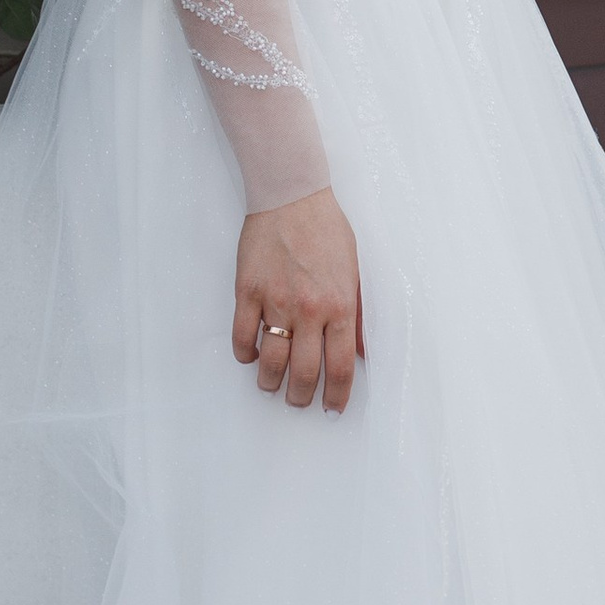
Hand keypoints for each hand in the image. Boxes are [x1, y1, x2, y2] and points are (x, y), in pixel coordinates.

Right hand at [234, 188, 364, 414]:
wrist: (292, 195)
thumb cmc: (327, 230)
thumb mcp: (355, 272)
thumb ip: (358, 315)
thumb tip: (361, 352)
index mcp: (340, 306)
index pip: (340, 368)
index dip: (336, 396)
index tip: (331, 408)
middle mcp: (309, 310)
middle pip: (303, 373)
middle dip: (301, 397)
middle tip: (298, 401)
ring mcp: (275, 301)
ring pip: (270, 363)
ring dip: (271, 384)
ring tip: (272, 387)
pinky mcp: (247, 291)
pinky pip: (242, 337)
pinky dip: (246, 355)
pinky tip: (252, 357)